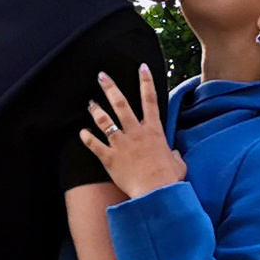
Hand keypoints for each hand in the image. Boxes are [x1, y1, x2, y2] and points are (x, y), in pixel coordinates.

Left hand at [80, 64, 185, 197]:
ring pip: (105, 121)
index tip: (142, 68)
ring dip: (96, 110)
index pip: (150, 100)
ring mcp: (121, 144)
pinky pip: (95, 145)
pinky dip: (87, 138)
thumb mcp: (178, 164)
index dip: (146, 82)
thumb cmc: (168, 179)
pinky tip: (81, 133)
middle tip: (101, 76)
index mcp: (154, 131)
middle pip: (121, 104)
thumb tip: (175, 155)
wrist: (155, 192)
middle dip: (110, 88)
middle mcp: (136, 133)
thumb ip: (175, 155)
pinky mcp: (110, 158)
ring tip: (90, 103)